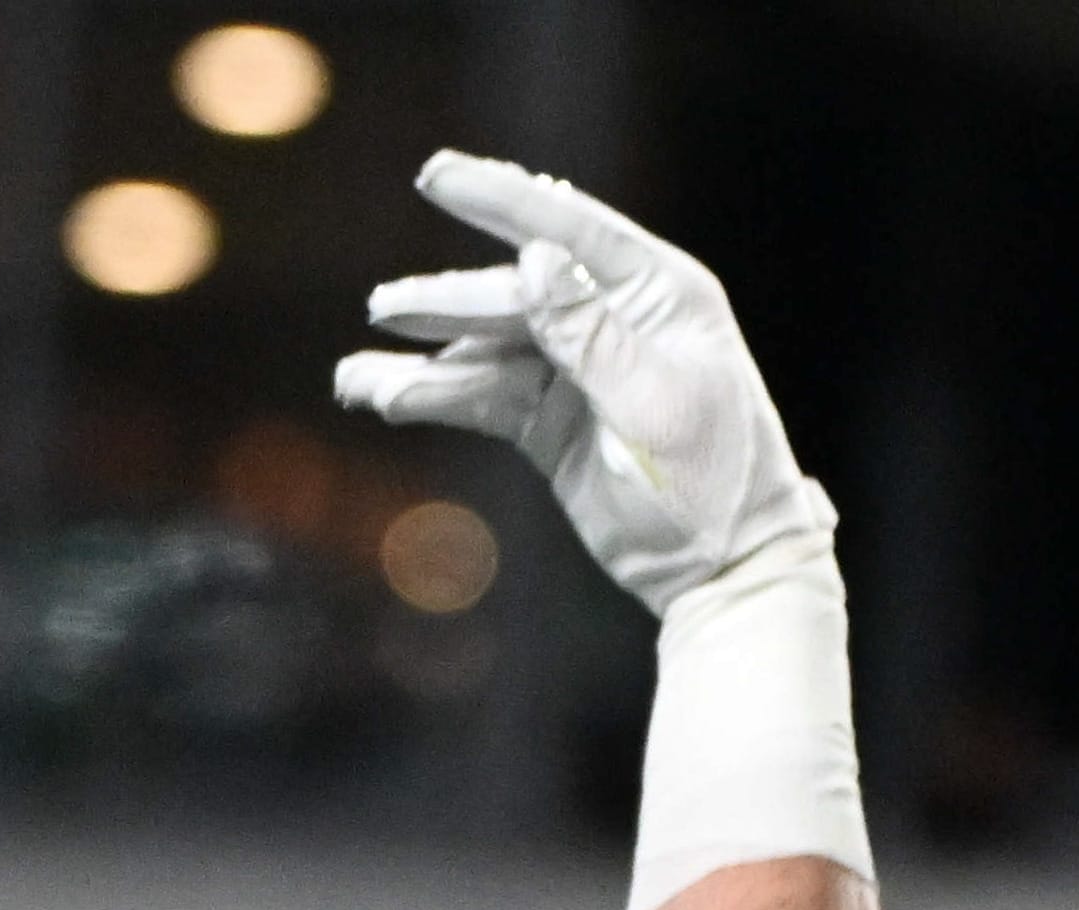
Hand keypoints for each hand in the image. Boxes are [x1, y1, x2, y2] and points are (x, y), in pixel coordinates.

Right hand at [334, 150, 824, 613]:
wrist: (722, 566)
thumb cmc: (711, 480)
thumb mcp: (653, 405)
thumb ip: (591, 335)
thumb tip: (533, 259)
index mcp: (657, 295)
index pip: (569, 231)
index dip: (501, 200)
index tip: (437, 174)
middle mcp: (613, 320)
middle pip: (514, 293)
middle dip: (446, 301)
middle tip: (384, 306)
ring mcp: (577, 370)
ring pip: (487, 349)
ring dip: (424, 361)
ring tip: (357, 380)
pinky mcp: (549, 420)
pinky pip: (481, 397)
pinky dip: (432, 397)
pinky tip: (382, 397)